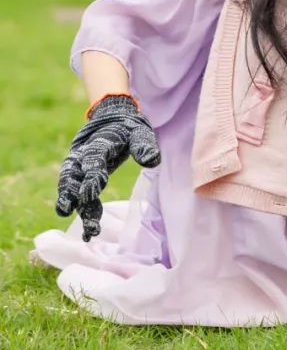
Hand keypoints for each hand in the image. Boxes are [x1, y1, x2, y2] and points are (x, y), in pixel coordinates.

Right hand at [56, 94, 160, 241]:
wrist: (112, 117)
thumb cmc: (129, 127)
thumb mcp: (140, 131)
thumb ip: (144, 145)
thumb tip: (152, 161)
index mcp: (99, 142)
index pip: (92, 158)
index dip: (91, 175)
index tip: (90, 193)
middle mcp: (82, 154)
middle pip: (73, 175)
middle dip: (72, 194)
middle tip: (70, 211)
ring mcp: (78, 165)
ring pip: (71, 187)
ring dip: (76, 208)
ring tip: (86, 230)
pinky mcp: (81, 176)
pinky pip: (78, 194)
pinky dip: (83, 212)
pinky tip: (89, 232)